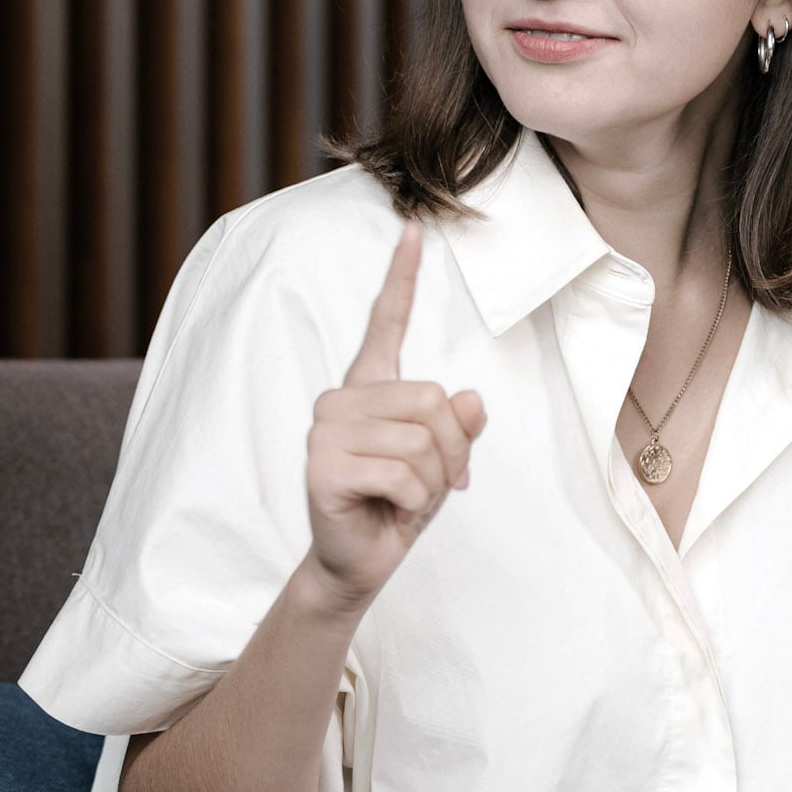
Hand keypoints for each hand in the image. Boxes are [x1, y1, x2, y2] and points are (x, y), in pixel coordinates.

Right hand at [304, 220, 487, 609]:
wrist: (358, 561)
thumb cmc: (396, 506)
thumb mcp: (442, 463)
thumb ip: (458, 428)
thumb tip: (470, 399)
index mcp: (369, 387)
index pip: (385, 323)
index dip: (401, 278)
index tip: (413, 230)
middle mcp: (341, 399)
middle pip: (432, 399)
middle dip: (448, 451)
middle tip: (427, 483)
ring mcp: (326, 431)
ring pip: (420, 440)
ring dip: (431, 482)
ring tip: (402, 498)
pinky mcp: (321, 467)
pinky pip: (400, 473)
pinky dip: (412, 501)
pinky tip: (387, 510)